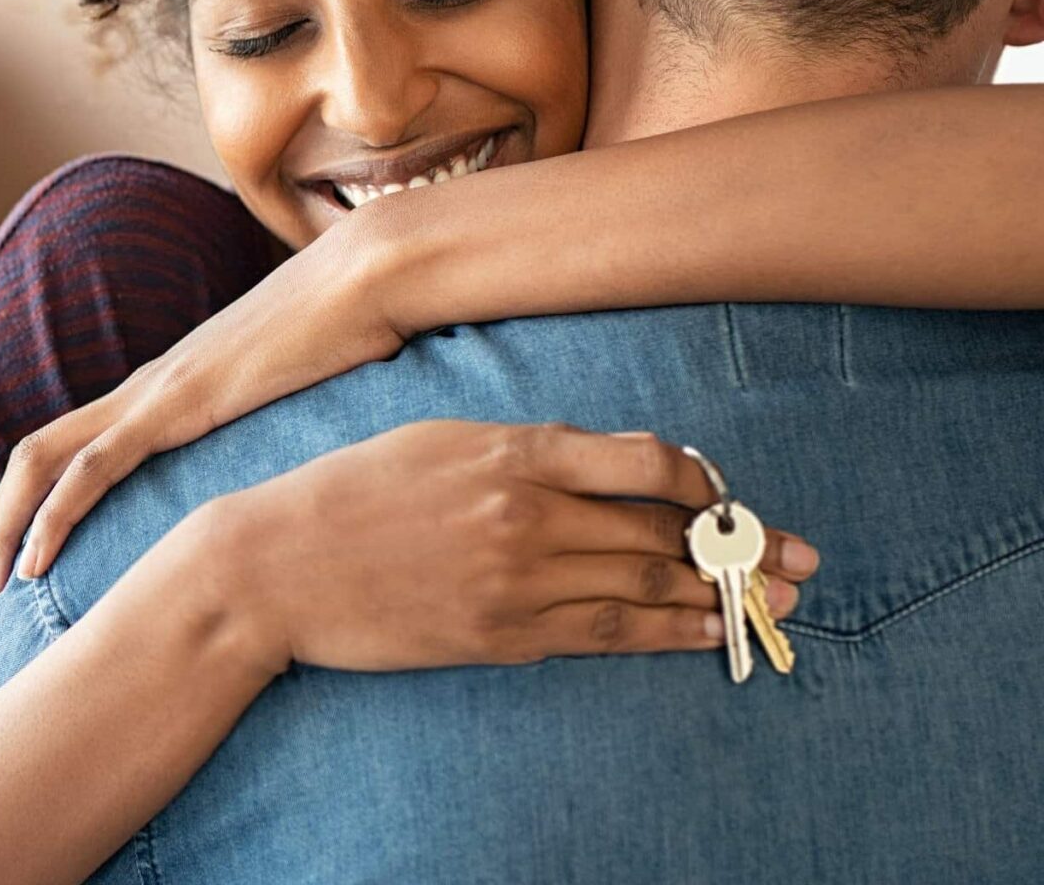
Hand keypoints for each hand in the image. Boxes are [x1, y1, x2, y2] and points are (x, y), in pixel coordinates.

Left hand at [0, 216, 413, 595]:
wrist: (368, 279)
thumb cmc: (351, 337)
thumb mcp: (303, 402)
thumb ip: (280, 435)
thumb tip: (303, 486)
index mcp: (166, 392)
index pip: (73, 448)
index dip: (37, 502)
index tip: (26, 562)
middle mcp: (144, 390)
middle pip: (37, 454)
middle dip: (0, 521)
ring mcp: (154, 393)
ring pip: (45, 459)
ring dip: (8, 524)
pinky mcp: (176, 403)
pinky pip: (93, 465)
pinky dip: (55, 513)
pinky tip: (37, 559)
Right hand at [176, 421, 817, 673]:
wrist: (274, 565)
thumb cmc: (348, 492)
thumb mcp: (436, 439)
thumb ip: (520, 449)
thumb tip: (602, 466)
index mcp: (510, 452)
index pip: (645, 463)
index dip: (702, 481)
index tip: (722, 492)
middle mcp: (525, 514)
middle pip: (662, 531)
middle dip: (741, 546)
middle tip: (800, 558)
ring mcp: (516, 581)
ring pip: (646, 587)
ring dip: (721, 595)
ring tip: (773, 600)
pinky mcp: (501, 635)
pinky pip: (604, 635)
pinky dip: (665, 634)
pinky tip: (705, 633)